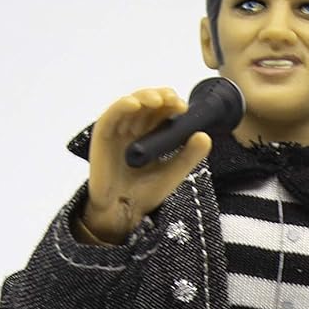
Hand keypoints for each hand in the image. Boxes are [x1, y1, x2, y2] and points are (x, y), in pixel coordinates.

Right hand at [79, 87, 211, 243]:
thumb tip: (205, 135)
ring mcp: (118, 130)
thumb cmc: (145, 193)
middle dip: (160, 97)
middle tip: (173, 100)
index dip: (172, 104)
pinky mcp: (103, 136)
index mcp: (151, 134)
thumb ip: (188, 156)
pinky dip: (121, 106)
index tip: (183, 108)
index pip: (162, 111)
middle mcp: (134, 128)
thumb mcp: (172, 174)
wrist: (122, 212)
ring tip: (157, 100)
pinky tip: (134, 103)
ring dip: (143, 97)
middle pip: (147, 103)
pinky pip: (110, 116)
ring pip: (130, 105)